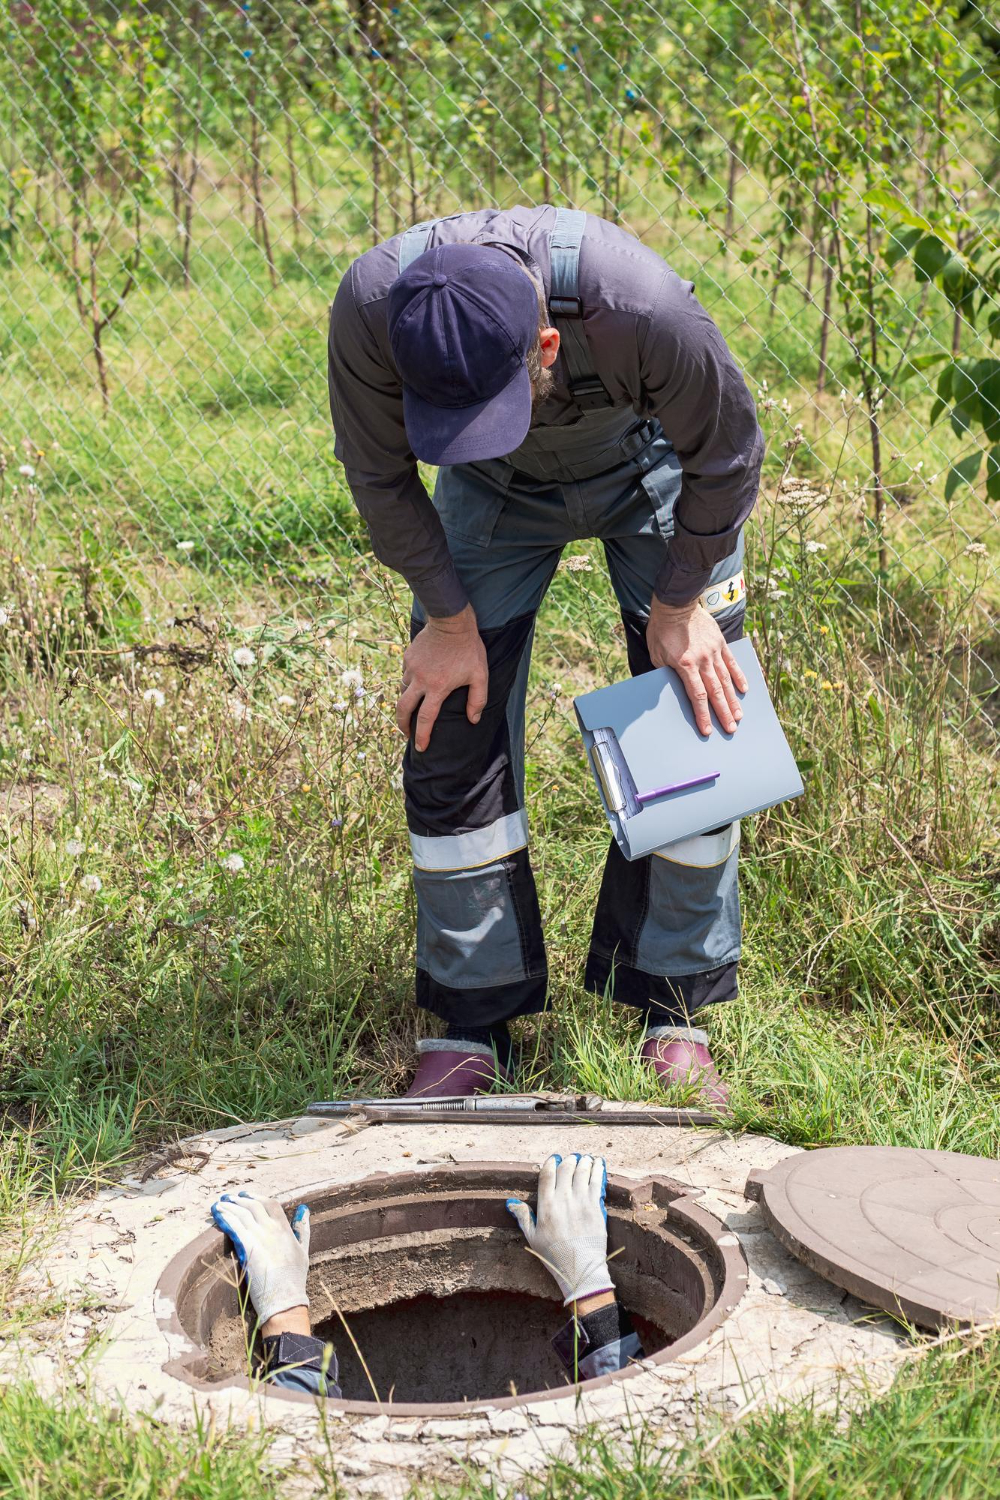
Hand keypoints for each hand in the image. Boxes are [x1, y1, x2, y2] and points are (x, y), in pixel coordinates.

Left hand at [211, 1191, 309, 1327]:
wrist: (284, 1299)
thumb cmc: (294, 1279)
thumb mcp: (303, 1250)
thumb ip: (302, 1228)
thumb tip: (304, 1209)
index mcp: (285, 1229)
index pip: (271, 1204)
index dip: (257, 1197)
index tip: (246, 1195)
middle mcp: (272, 1230)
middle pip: (254, 1206)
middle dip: (240, 1199)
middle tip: (229, 1197)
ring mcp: (260, 1238)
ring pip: (242, 1214)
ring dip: (229, 1206)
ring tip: (219, 1203)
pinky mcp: (248, 1248)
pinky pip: (234, 1227)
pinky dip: (225, 1218)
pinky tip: (218, 1214)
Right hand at [396, 603, 488, 752]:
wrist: (451, 621)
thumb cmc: (469, 649)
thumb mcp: (480, 675)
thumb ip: (477, 700)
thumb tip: (473, 720)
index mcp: (437, 688)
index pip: (425, 719)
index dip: (422, 736)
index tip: (421, 748)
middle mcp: (420, 680)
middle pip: (403, 709)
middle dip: (402, 725)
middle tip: (406, 733)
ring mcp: (411, 668)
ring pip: (402, 691)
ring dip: (406, 703)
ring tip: (412, 709)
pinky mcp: (408, 657)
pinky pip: (404, 675)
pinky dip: (408, 683)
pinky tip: (416, 684)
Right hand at [506, 1154, 611, 1306]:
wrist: (580, 1268)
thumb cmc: (554, 1256)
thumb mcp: (533, 1238)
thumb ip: (523, 1217)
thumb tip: (511, 1202)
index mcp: (546, 1206)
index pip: (547, 1175)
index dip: (550, 1163)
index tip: (554, 1159)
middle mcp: (563, 1200)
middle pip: (566, 1169)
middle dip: (569, 1160)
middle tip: (572, 1157)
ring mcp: (581, 1202)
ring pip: (582, 1172)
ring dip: (584, 1161)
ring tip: (586, 1158)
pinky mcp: (596, 1207)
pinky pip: (597, 1182)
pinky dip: (598, 1170)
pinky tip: (598, 1164)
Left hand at [646, 597, 746, 735]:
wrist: (676, 604)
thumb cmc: (662, 630)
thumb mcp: (656, 655)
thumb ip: (666, 674)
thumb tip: (670, 690)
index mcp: (686, 665)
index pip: (697, 696)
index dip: (703, 715)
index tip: (707, 731)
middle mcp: (703, 660)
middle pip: (716, 692)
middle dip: (723, 713)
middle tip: (731, 729)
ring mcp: (714, 652)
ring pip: (726, 680)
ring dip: (733, 700)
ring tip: (739, 716)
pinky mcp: (720, 643)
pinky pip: (732, 663)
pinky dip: (739, 677)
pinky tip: (744, 690)